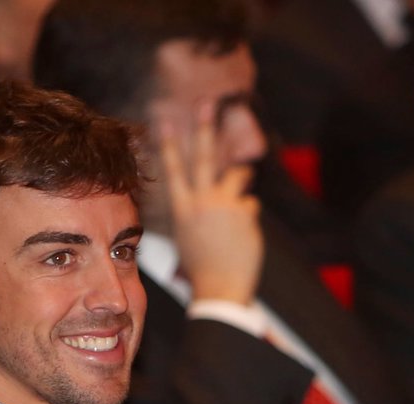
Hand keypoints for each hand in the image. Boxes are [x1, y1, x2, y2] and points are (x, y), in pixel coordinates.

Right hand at [159, 101, 262, 304]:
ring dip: (241, 174)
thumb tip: (207, 203)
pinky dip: (248, 219)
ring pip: (236, 174)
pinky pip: (250, 206)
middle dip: (204, 128)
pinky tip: (243, 238)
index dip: (168, 146)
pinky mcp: (245, 213)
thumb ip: (198, 217)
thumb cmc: (203, 272)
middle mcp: (201, 202)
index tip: (163, 121)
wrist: (219, 289)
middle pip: (203, 157)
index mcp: (183, 210)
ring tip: (245, 174)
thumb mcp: (189, 242)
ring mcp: (224, 205)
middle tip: (207, 103)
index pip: (173, 172)